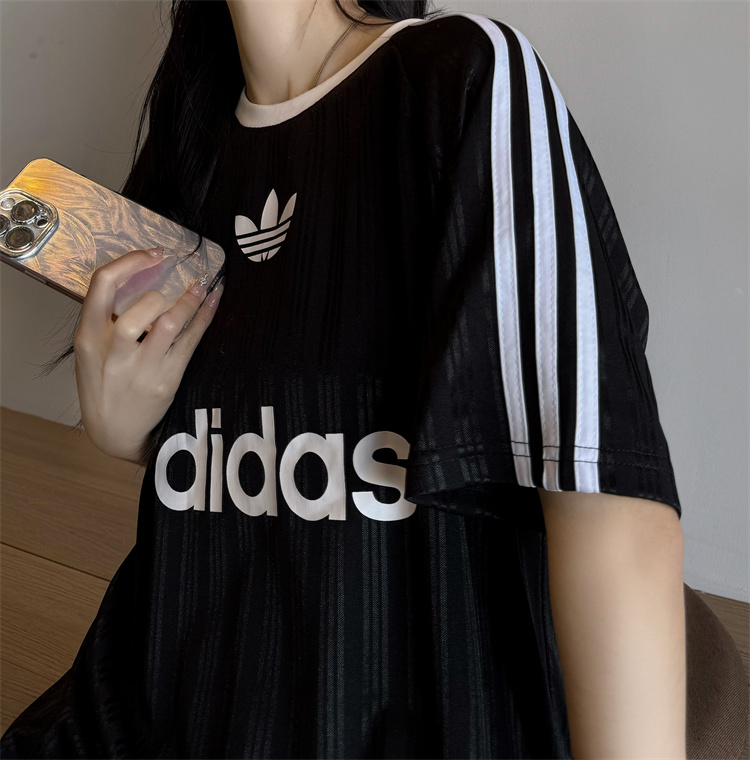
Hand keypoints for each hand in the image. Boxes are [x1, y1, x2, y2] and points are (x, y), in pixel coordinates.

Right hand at [74, 248, 223, 461]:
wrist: (113, 432)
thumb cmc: (103, 386)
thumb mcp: (90, 352)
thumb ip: (106, 321)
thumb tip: (140, 282)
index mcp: (89, 335)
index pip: (102, 284)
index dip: (131, 262)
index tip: (153, 254)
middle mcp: (114, 350)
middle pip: (142, 306)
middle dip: (163, 294)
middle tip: (177, 289)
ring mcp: (142, 366)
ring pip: (169, 323)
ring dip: (190, 301)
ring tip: (203, 288)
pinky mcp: (166, 379)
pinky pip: (190, 342)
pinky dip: (204, 319)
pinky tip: (212, 304)